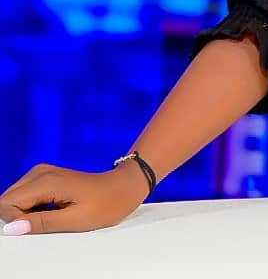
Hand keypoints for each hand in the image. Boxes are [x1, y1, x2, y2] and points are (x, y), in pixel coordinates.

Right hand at [0, 162, 149, 235]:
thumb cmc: (105, 204)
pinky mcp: (45, 177)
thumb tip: (11, 228)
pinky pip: (24, 196)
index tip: (35, 228)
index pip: (5, 204)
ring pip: (13, 198)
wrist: (123, 187)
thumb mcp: (75, 220)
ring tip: (51, 216)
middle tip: (44, 222)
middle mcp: (40, 172)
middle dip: (17, 217)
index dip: (14, 222)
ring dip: (24, 213)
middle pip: (6, 200)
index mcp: (45, 181)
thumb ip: (41, 223)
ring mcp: (42, 172)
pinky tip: (51, 210)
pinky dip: (30, 208)